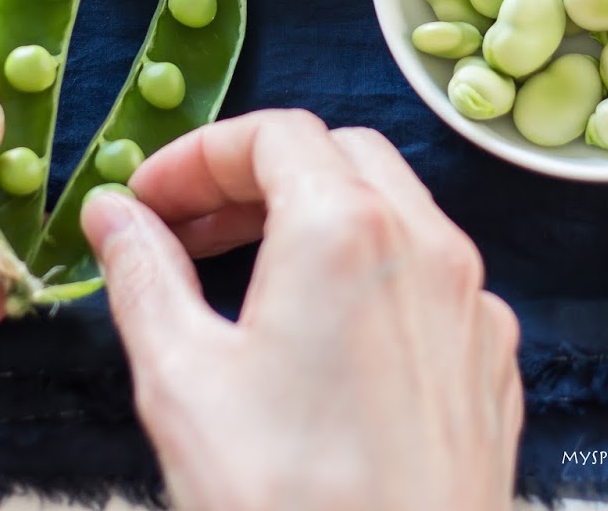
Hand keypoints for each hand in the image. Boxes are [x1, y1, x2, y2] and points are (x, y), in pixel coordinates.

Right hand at [82, 110, 522, 510]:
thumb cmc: (283, 506)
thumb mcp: (183, 380)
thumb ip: (144, 274)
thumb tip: (113, 215)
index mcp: (346, 230)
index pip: (274, 134)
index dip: (200, 155)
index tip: (150, 199)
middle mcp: (427, 245)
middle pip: (341, 154)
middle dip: (260, 174)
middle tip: (192, 226)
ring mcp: (472, 304)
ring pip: (397, 208)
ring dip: (319, 216)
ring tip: (251, 274)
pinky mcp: (494, 362)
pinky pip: (432, 278)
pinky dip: (373, 273)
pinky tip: (326, 339)